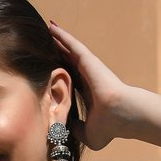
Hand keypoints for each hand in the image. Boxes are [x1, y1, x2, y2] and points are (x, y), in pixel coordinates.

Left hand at [48, 22, 132, 150]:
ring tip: (45, 27)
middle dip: (56, 51)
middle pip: (67, 60)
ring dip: (58, 39)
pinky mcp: (88, 60)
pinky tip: (51, 27)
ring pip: (69, 49)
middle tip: (42, 42)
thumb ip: (75, 129)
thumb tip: (64, 128)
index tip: (47, 68)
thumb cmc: (109, 127)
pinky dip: (62, 35)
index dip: (58, 72)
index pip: (69, 79)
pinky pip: (72, 44)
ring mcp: (88, 67)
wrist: (119, 115)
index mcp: (86, 93)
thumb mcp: (86, 133)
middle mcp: (86, 77)